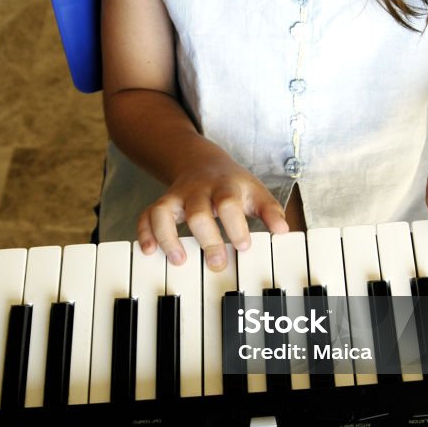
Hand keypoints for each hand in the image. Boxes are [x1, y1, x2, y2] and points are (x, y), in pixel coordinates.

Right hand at [137, 138, 288, 269]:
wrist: (202, 162)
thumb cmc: (233, 185)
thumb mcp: (255, 192)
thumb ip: (270, 211)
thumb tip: (283, 230)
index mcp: (225, 187)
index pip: (228, 203)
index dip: (235, 225)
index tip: (244, 247)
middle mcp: (198, 191)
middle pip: (198, 213)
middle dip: (207, 239)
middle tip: (217, 263)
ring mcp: (177, 197)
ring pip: (163, 212)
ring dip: (168, 237)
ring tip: (179, 260)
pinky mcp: (161, 204)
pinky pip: (146, 215)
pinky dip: (144, 232)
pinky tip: (148, 251)